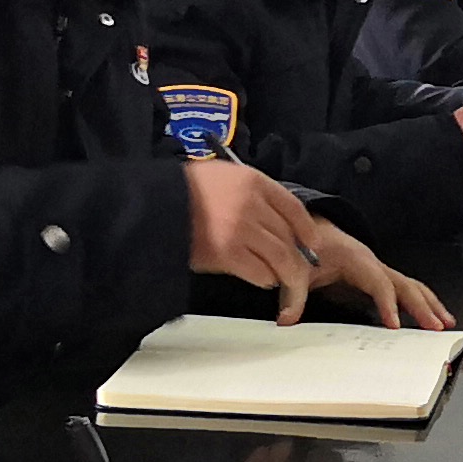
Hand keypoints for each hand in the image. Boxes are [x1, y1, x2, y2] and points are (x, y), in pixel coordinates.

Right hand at [183, 158, 325, 315]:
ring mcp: (241, 229)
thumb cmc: (181, 192)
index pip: (294, 207)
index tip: (311, 242)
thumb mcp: (221, 177)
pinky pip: (261, 273)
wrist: (151, 206)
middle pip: (290, 237)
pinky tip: (260, 279)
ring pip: (282, 259)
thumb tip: (274, 222)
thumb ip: (250, 193)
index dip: (306, 229)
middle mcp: (252, 204)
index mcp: (252, 180)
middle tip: (299, 274)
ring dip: (286, 276)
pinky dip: (265, 279)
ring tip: (284, 284)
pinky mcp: (228, 254)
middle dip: (298, 259)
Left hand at [305, 228, 450, 331]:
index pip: (379, 283)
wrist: (309, 229)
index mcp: (357, 259)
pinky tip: (429, 316)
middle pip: (405, 284)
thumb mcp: (296, 268)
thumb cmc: (307, 245)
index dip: (388, 303)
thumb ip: (292, 293)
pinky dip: (420, 302)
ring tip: (445, 323)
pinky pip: (404, 289)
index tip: (394, 324)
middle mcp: (373, 263)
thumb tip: (286, 320)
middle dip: (422, 305)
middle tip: (435, 326)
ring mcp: (378, 270)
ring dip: (429, 304)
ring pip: (411, 286)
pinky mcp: (377, 277)